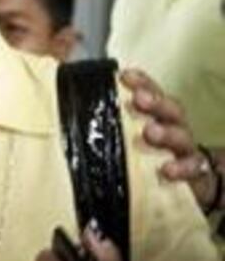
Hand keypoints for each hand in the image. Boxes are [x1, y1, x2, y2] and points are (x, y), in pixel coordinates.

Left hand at [120, 69, 213, 206]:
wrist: (188, 185)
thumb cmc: (148, 153)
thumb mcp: (126, 135)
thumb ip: (108, 121)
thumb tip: (66, 109)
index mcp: (156, 115)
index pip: (151, 92)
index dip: (141, 82)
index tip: (125, 75)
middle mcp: (173, 127)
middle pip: (169, 109)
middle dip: (155, 101)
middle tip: (139, 98)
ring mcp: (185, 149)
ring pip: (181, 136)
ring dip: (166, 132)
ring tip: (150, 132)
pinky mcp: (195, 172)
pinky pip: (193, 168)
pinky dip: (182, 168)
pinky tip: (168, 169)